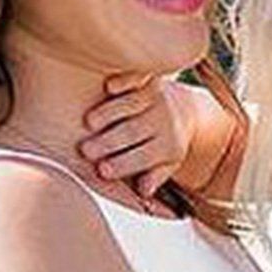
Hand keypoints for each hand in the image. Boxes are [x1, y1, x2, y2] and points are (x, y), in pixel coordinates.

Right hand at [80, 73, 196, 196]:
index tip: (100, 171)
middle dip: (109, 142)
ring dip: (109, 112)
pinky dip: (125, 81)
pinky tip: (108, 88)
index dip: (122, 164)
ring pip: (131, 103)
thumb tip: (144, 194)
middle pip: (134, 131)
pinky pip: (137, 77)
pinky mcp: (149, 78)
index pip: (143, 156)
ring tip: (89, 123)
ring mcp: (156, 96)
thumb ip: (152, 179)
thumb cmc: (163, 144)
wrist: (186, 110)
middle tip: (86, 151)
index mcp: (169, 145)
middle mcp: (164, 119)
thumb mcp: (165, 165)